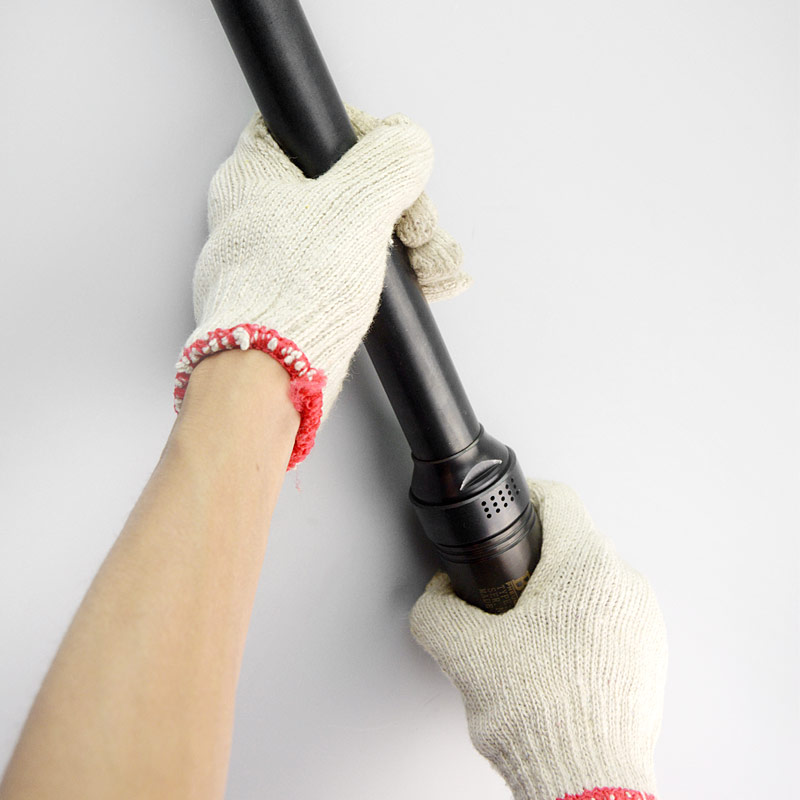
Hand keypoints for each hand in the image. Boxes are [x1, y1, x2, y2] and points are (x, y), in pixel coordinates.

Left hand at [174, 105, 467, 468]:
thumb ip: (388, 163)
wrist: (271, 375)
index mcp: (258, 173)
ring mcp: (284, 255)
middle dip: (404, 208)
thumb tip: (407, 142)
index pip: (310, 126)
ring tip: (434, 267)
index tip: (395, 164)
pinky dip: (393, 273)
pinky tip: (427, 282)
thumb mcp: (353, 207)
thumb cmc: (290, 294)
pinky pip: (356, 268)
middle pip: (352, 184)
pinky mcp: (305, 294)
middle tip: (419, 231)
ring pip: (361, 229)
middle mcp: (267, 211)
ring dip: (410, 244)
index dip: (362, 139)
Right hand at [410, 481, 667, 799]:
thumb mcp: (465, 653)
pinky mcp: (650, 654)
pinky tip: (555, 658)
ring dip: (561, 593)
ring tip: (529, 630)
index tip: (511, 510)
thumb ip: (436, 610)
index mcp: (586, 566)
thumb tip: (436, 598)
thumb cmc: (542, 716)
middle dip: (536, 557)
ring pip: (594, 582)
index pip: (557, 499)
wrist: (587, 782)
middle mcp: (624, 585)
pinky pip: (612, 618)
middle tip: (506, 585)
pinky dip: (584, 625)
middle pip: (575, 541)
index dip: (526, 496)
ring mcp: (643, 621)